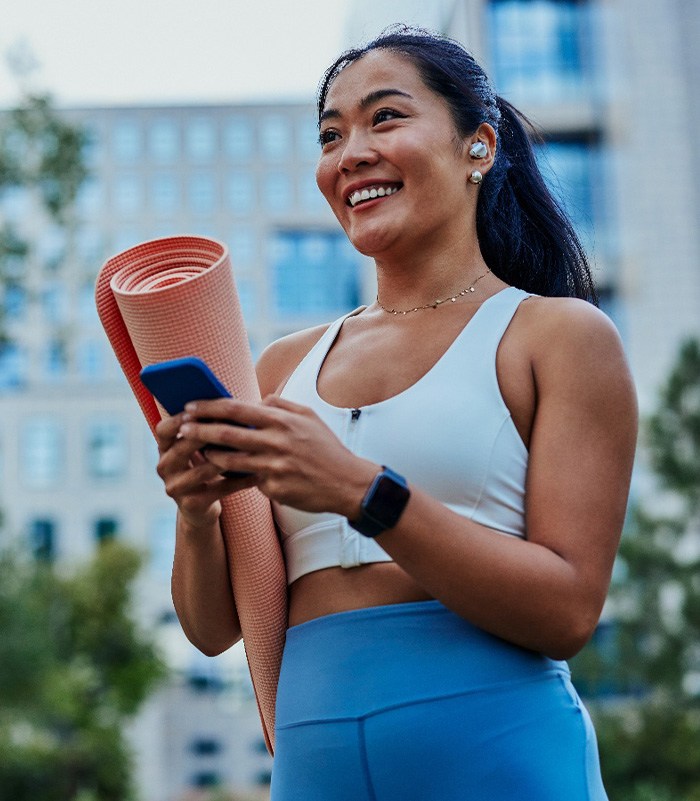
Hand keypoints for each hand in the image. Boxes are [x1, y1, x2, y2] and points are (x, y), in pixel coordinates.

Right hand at [154, 412, 257, 527]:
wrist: (198, 506)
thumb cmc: (203, 466)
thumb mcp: (198, 448)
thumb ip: (206, 427)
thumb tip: (234, 402)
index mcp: (164, 448)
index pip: (163, 429)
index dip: (179, 419)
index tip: (199, 411)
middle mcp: (164, 467)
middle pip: (182, 448)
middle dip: (205, 436)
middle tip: (230, 426)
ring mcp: (176, 487)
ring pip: (201, 471)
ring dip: (226, 459)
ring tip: (248, 450)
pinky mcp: (191, 504)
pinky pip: (218, 490)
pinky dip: (239, 481)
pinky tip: (257, 474)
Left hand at [178, 395, 377, 516]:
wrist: (348, 484)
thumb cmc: (327, 449)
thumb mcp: (309, 418)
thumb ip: (282, 405)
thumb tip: (258, 400)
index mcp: (282, 420)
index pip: (237, 409)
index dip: (210, 407)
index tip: (191, 406)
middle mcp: (276, 441)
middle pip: (227, 434)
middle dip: (199, 431)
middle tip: (181, 429)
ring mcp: (274, 467)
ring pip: (231, 460)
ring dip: (211, 456)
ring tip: (198, 453)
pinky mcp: (275, 489)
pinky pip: (248, 481)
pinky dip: (235, 478)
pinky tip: (222, 476)